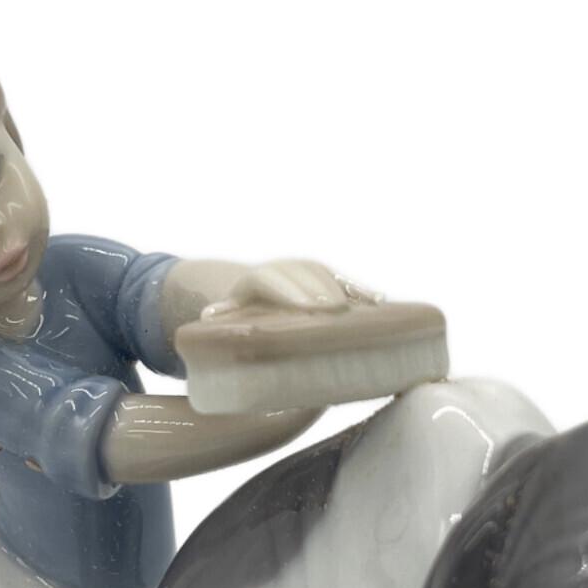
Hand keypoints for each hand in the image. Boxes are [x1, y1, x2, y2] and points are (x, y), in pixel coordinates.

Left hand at [201, 260, 381, 319]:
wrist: (255, 290)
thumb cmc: (242, 312)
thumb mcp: (230, 312)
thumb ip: (223, 315)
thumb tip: (207, 317)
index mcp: (259, 279)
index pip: (275, 282)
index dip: (292, 294)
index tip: (307, 308)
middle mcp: (286, 270)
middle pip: (306, 279)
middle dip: (322, 294)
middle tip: (337, 313)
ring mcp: (308, 272)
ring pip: (329, 278)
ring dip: (346, 293)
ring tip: (363, 312)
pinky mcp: (327, 278)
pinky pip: (346, 283)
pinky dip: (362, 292)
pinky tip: (380, 302)